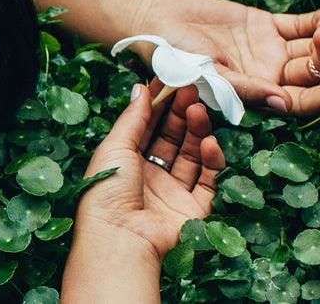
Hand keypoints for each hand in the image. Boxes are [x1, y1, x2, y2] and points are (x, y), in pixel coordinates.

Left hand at [73, 80, 227, 261]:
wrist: (119, 239)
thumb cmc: (108, 191)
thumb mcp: (115, 148)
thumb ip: (133, 118)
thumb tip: (141, 87)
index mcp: (126, 162)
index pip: (147, 127)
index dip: (160, 104)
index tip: (173, 80)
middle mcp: (149, 177)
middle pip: (171, 139)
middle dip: (181, 113)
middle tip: (192, 89)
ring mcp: (172, 193)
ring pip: (191, 156)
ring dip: (197, 131)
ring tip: (200, 111)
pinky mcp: (193, 210)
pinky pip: (208, 181)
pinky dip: (212, 160)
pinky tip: (210, 142)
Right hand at [128, 0, 319, 116]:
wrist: (152, 22)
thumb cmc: (170, 58)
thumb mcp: (205, 75)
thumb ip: (244, 88)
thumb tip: (283, 103)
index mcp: (256, 95)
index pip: (302, 102)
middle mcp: (267, 75)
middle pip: (312, 74)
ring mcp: (267, 50)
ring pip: (310, 49)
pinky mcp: (263, 25)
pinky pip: (299, 25)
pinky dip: (316, 21)